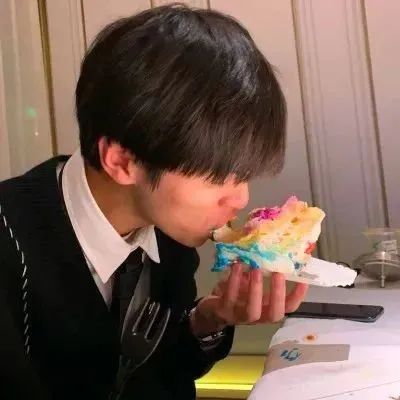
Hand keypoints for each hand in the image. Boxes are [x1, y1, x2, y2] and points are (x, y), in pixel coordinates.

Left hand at [190, 262, 307, 336]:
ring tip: (255, 268)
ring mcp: (240, 316)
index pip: (288, 307)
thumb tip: (273, 250)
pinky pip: (230, 299)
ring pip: (252, 310)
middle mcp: (257, 316)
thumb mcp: (251, 282)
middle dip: (278, 294)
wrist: (211, 308)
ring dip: (255, 289)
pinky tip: (236, 266)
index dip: (297, 296)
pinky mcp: (223, 312)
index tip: (303, 280)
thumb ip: (261, 272)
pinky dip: (233, 281)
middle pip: (274, 314)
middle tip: (278, 273)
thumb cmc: (237, 292)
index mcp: (267, 308)